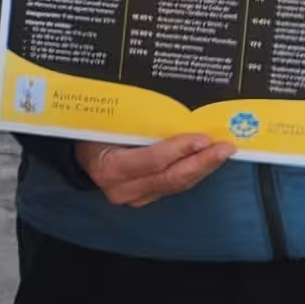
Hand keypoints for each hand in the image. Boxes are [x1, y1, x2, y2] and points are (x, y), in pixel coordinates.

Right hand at [82, 133, 230, 206]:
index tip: (203, 138)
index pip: (152, 161)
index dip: (179, 150)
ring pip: (176, 184)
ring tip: (223, 152)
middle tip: (226, 147)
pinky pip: (174, 186)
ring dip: (202, 168)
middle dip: (202, 162)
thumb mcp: (107, 122)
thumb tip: (172, 105)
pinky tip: (207, 160)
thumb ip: (135, 121)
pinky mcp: (146, 198)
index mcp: (109, 168)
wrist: (78, 153)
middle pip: (170, 177)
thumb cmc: (92, 131)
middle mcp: (122, 189)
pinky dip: (193, 172)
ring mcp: (135, 197)